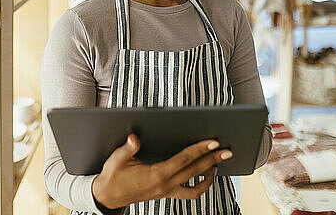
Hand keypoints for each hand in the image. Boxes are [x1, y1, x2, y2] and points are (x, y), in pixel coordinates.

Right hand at [92, 134, 231, 209]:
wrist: (108, 196)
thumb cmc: (113, 176)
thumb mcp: (116, 160)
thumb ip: (128, 148)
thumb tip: (135, 138)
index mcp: (156, 174)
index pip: (184, 160)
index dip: (200, 150)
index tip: (213, 142)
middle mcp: (165, 185)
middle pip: (195, 171)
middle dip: (213, 159)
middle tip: (227, 150)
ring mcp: (167, 192)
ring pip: (196, 186)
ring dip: (209, 175)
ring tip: (219, 163)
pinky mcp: (166, 194)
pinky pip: (189, 193)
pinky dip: (200, 185)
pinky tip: (204, 175)